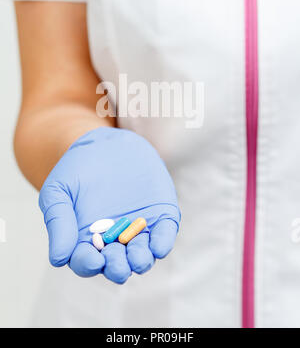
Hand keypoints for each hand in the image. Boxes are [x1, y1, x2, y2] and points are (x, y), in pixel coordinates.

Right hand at [39, 127, 179, 283]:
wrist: (103, 143)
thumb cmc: (76, 170)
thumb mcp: (58, 191)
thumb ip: (58, 222)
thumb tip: (59, 259)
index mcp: (86, 241)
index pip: (87, 261)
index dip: (88, 264)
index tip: (92, 260)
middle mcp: (114, 241)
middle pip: (117, 264)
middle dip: (117, 267)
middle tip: (118, 266)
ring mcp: (138, 229)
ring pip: (142, 253)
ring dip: (141, 260)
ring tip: (138, 259)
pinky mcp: (159, 215)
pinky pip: (163, 233)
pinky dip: (162, 242)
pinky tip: (158, 247)